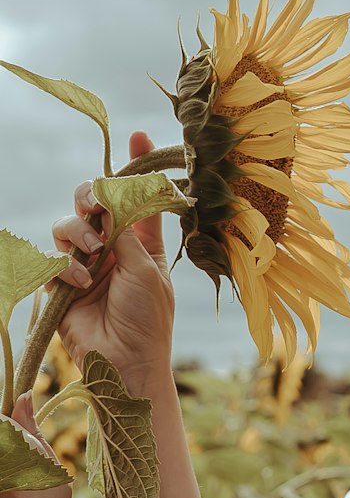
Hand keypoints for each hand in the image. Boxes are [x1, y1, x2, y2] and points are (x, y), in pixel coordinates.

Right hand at [49, 130, 175, 390]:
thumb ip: (128, 233)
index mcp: (142, 244)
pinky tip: (81, 282)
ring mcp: (84, 265)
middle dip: (91, 195)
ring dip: (78, 232)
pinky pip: (53, 259)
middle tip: (98, 205)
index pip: (137, 199)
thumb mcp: (147, 270)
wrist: (127, 361)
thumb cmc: (148, 319)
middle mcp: (112, 249)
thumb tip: (115, 202)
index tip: (138, 136)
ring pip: (66, 225)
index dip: (137, 167)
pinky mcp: (61, 285)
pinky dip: (66, 266)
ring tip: (93, 253)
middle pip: (91, 203)